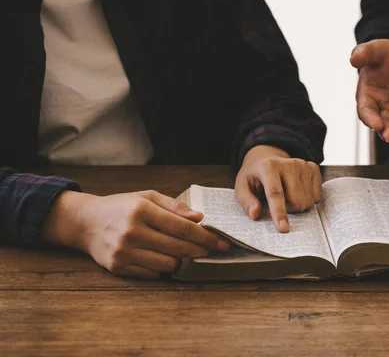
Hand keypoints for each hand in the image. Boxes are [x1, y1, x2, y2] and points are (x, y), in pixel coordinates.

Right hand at [43, 190, 229, 278]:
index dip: (206, 237)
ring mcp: (124, 251)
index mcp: (142, 210)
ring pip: (167, 264)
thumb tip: (199, 218)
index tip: (221, 243)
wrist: (85, 222)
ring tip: (183, 252)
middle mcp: (132, 231)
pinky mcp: (117, 267)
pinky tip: (163, 258)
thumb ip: (174, 206)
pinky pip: (152, 274)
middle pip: (178, 247)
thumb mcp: (146, 197)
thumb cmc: (122, 207)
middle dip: (199, 251)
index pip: (183, 227)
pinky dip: (162, 268)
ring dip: (180, 260)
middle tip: (210, 251)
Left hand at [235, 145, 321, 232]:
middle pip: (296, 201)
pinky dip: (307, 199)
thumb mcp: (242, 187)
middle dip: (288, 209)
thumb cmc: (254, 177)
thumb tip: (255, 214)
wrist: (266, 158)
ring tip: (286, 195)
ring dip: (297, 205)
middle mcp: (288, 164)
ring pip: (307, 201)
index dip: (279, 212)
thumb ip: (247, 201)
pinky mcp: (313, 168)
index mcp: (268, 167)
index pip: (276, 193)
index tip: (283, 229)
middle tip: (278, 201)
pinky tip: (298, 191)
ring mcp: (303, 165)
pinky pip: (317, 196)